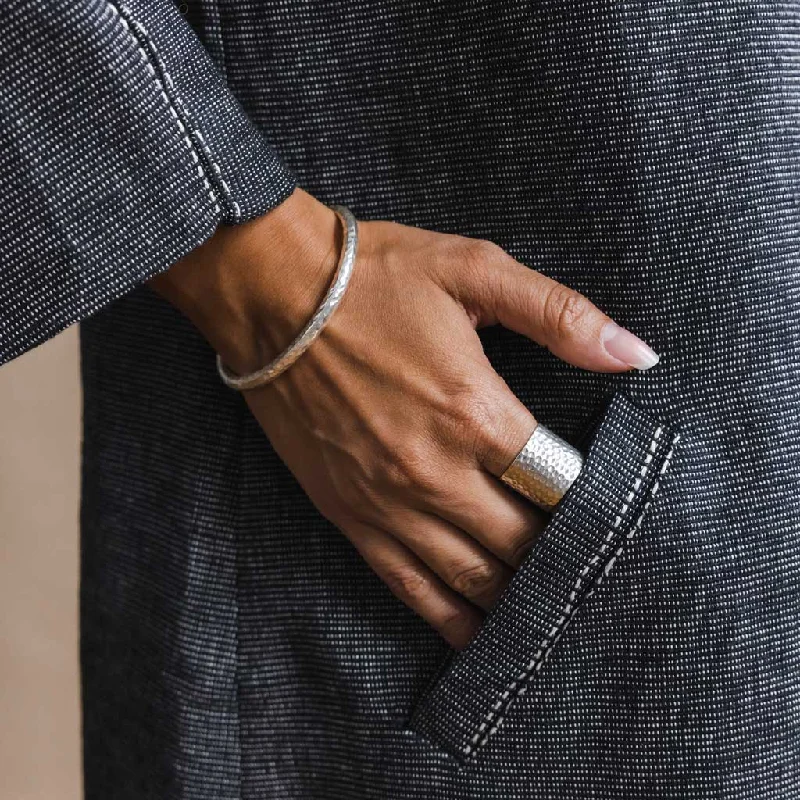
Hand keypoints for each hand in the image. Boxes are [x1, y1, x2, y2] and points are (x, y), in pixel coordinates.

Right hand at [151, 188, 658, 648]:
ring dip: (515, 599)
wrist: (271, 293)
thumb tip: (638, 353)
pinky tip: (477, 634)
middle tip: (591, 570)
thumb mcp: (474, 269)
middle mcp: (435, 470)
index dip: (593, 506)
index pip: (557, 485)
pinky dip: (449, 618)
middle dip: (561, 560)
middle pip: (521, 543)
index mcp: (475, 410)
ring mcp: (389, 501)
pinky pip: (409, 585)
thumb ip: (560, 314)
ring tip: (550, 612)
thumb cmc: (373, 277)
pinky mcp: (350, 515)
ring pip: (471, 578)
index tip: (612, 515)